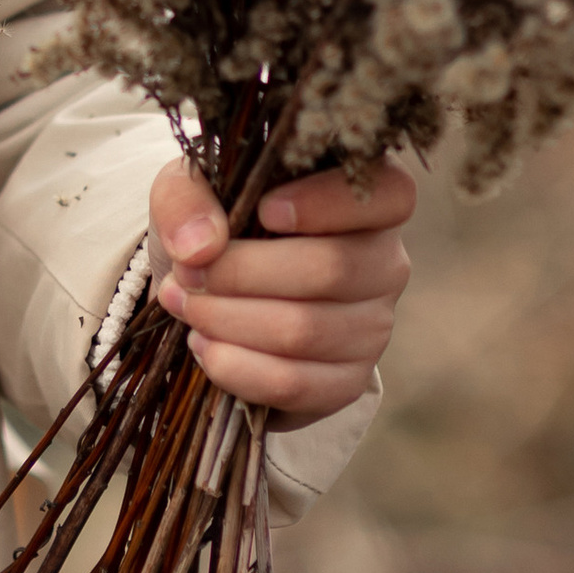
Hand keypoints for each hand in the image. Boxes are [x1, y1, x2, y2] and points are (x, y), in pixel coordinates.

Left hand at [148, 155, 414, 424]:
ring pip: (305, 330)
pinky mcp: (348, 380)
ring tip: (184, 304)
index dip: (328, 203)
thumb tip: (200, 247)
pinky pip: (295, 383)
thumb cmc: (219, 220)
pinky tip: (204, 345)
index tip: (264, 210)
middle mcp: (386, 262)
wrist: (221, 289)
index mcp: (370, 199)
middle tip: (187, 273)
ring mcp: (374, 326)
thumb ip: (188, 199)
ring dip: (229, 320)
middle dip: (241, 273)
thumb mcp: (191, 189)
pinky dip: (238, 368)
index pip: (390, 195)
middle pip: (331, 269)